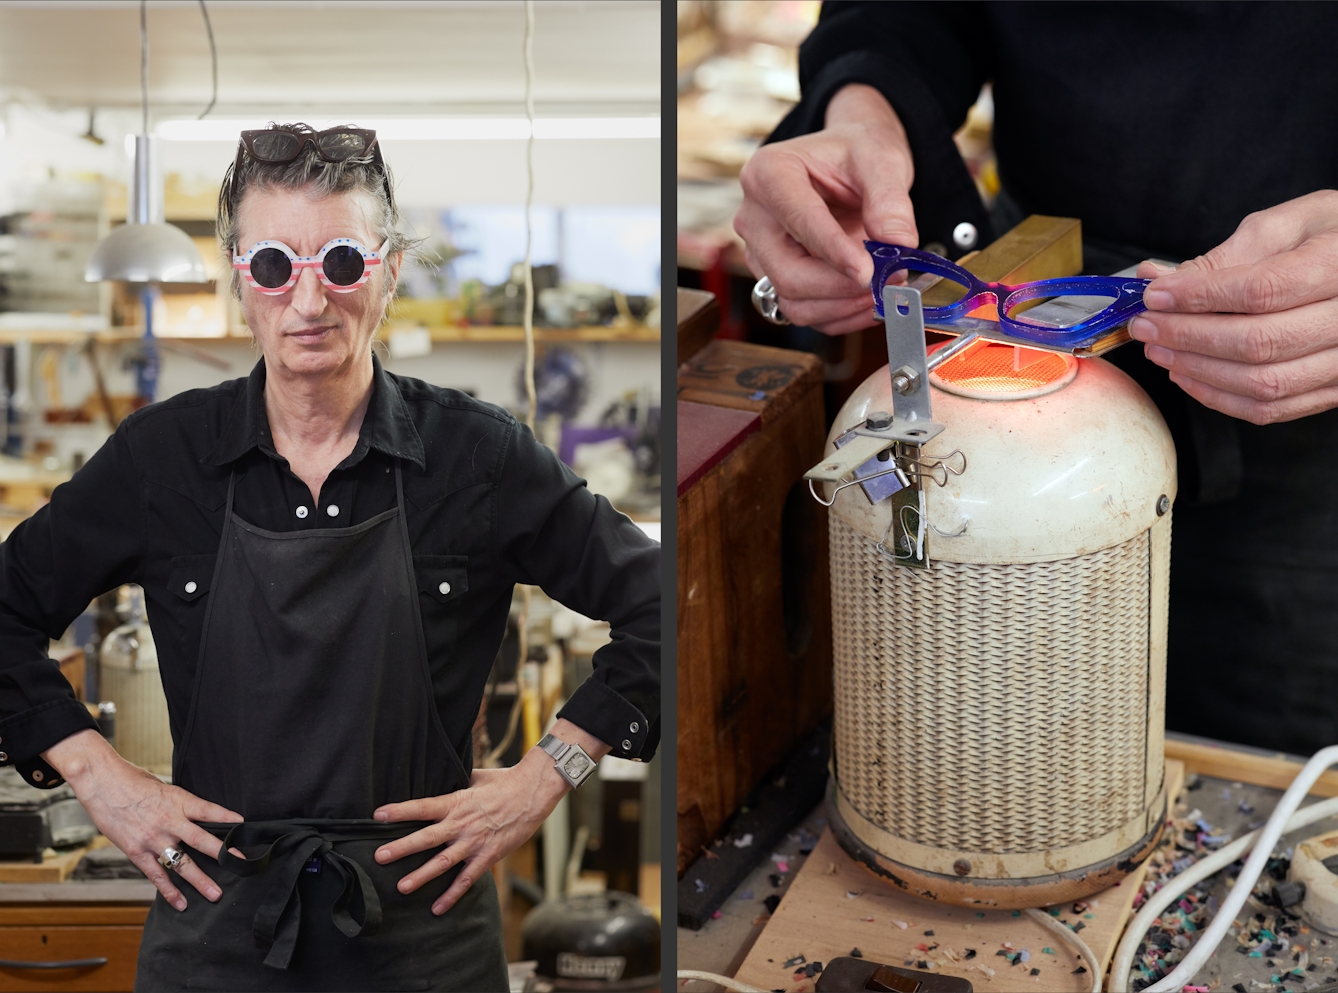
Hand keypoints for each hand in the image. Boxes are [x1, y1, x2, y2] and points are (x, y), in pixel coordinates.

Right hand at [44, 729, 242, 910]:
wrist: (101, 782)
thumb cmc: (132, 781)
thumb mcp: (164, 787)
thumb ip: (179, 804)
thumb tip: (196, 816)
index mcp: (179, 800)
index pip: (209, 811)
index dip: (228, 819)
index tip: (245, 827)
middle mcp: (169, 821)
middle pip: (202, 841)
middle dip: (223, 855)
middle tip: (241, 866)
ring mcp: (153, 838)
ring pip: (182, 863)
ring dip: (200, 881)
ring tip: (216, 894)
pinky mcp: (137, 851)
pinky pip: (156, 874)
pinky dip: (169, 890)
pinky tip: (180, 903)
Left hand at [372, 719, 609, 915]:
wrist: (533, 793)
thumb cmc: (504, 781)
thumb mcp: (476, 777)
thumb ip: (456, 783)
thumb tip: (441, 778)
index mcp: (457, 802)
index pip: (422, 807)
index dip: (400, 811)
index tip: (378, 815)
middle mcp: (462, 824)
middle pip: (427, 838)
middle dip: (402, 847)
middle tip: (380, 856)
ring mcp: (475, 842)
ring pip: (443, 862)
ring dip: (422, 875)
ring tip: (402, 887)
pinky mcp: (488, 856)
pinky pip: (468, 879)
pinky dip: (453, 894)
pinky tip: (437, 907)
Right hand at [734, 83, 917, 334]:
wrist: (848, 165)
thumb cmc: (856, 154)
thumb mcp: (881, 159)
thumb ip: (889, 199)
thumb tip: (898, 243)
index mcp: (768, 173)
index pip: (799, 221)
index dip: (835, 252)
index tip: (869, 272)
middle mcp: (755, 217)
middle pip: (789, 274)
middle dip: (841, 287)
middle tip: (888, 281)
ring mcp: (761, 253)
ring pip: (794, 302)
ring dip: (844, 306)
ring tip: (885, 290)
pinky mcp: (775, 278)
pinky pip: (805, 313)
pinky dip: (841, 315)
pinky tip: (871, 301)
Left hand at [1130, 190, 1337, 423]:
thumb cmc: (1336, 237)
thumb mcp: (1294, 223)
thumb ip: (1231, 252)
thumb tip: (1163, 278)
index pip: (1262, 291)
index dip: (1199, 297)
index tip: (1155, 295)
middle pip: (1257, 342)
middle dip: (1187, 336)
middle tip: (1145, 325)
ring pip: (1263, 383)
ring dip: (1198, 370)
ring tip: (1159, 349)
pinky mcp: (1335, 389)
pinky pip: (1273, 408)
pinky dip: (1221, 397)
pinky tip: (1188, 374)